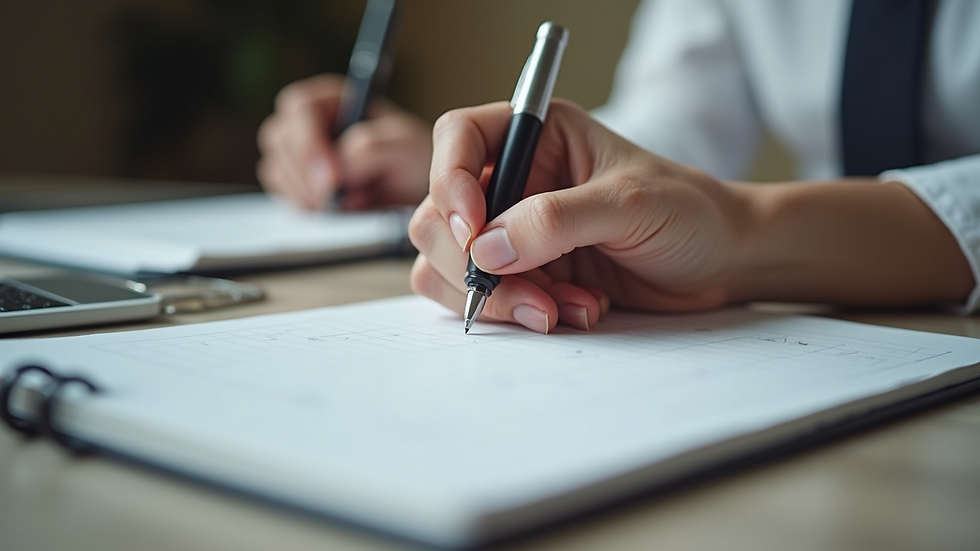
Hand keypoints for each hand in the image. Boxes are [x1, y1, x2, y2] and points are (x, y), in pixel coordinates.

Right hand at [257, 74, 431, 209]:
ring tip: (346, 206)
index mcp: (332, 99)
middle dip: (306, 174)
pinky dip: (306, 208)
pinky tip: (336, 212)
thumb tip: (340, 168)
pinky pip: (284, 196)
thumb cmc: (412, 160)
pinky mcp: (295, 184)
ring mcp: (297, 154)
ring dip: (307, 194)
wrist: (413, 193)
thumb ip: (372, 148)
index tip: (333, 178)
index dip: (310, 142)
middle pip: (279, 139)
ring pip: (277, 170)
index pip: (300, 107)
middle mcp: (307, 122)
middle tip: (336, 202)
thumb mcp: (405, 147)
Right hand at [409, 99, 972, 333]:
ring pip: (450, 264)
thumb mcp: (627, 205)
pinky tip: (574, 310)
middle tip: (530, 291)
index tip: (476, 230)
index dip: (450, 182)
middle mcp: (515, 180)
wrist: (722, 263)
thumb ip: (555, 220)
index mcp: (537, 135)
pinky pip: (482, 299)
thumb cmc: (689, 212)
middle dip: (475, 263)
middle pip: (439, 214)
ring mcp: (512, 232)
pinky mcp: (521, 275)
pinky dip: (517, 313)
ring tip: (562, 308)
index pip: (458, 138)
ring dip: (499, 297)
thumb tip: (485, 247)